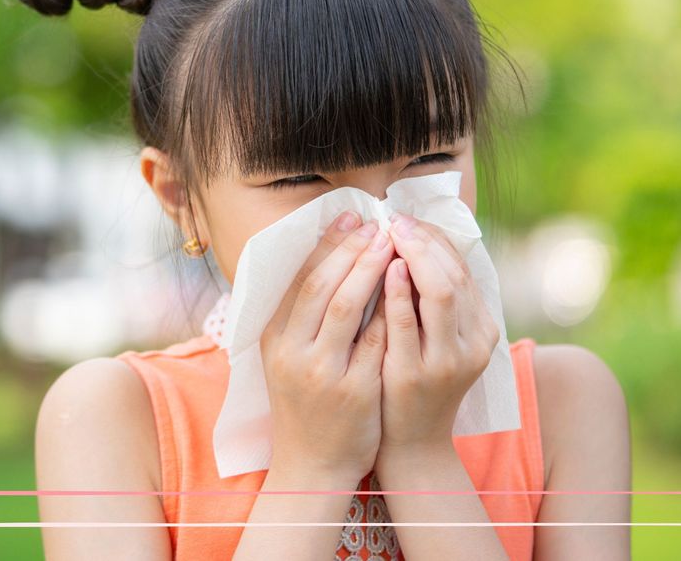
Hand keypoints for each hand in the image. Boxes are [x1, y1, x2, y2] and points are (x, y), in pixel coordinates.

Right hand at [259, 210, 393, 483]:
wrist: (311, 463)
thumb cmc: (303, 402)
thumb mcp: (286, 355)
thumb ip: (300, 313)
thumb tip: (326, 255)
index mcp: (274, 338)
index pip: (300, 279)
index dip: (326, 244)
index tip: (350, 218)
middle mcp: (293, 352)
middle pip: (322, 286)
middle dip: (351, 249)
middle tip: (377, 224)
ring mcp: (322, 373)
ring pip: (346, 308)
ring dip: (370, 270)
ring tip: (391, 244)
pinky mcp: (354, 392)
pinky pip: (376, 341)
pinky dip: (390, 310)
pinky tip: (406, 286)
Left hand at [374, 213, 500, 462]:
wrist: (412, 443)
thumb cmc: (419, 380)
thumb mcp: (439, 338)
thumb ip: (434, 298)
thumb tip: (416, 241)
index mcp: (482, 328)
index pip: (463, 268)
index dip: (435, 238)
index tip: (407, 218)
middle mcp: (472, 342)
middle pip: (454, 274)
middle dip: (424, 241)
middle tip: (395, 218)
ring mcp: (446, 360)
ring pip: (439, 293)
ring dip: (414, 256)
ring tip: (391, 232)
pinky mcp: (415, 374)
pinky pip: (407, 323)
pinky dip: (399, 291)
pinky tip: (387, 268)